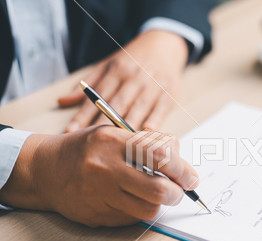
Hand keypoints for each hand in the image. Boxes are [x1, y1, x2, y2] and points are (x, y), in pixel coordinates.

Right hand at [0, 126, 198, 226]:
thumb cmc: (88, 148)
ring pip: (147, 210)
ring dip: (159, 205)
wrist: (46, 169)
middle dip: (176, 194)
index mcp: (112, 142)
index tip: (191, 178)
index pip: (160, 157)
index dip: (182, 170)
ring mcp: (98, 195)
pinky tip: (131, 200)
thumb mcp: (115, 133)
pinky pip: (130, 219)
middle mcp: (104, 169)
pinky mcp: (94, 215)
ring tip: (155, 194)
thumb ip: (148, 143)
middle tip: (179, 191)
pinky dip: (139, 211)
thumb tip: (180, 159)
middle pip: (157, 190)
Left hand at [58, 30, 188, 132]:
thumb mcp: (108, 65)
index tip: (70, 131)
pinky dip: (155, 120)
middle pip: (116, 104)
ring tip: (117, 144)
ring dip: (128, 125)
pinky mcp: (169, 92)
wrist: (164, 44)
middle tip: (93, 143)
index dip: (83, 114)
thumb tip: (61, 101)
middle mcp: (133, 78)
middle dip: (103, 124)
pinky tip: (147, 133)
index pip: (97, 96)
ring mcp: (152, 85)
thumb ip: (88, 85)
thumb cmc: (132, 60)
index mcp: (116, 70)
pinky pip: (160, 108)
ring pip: (138, 107)